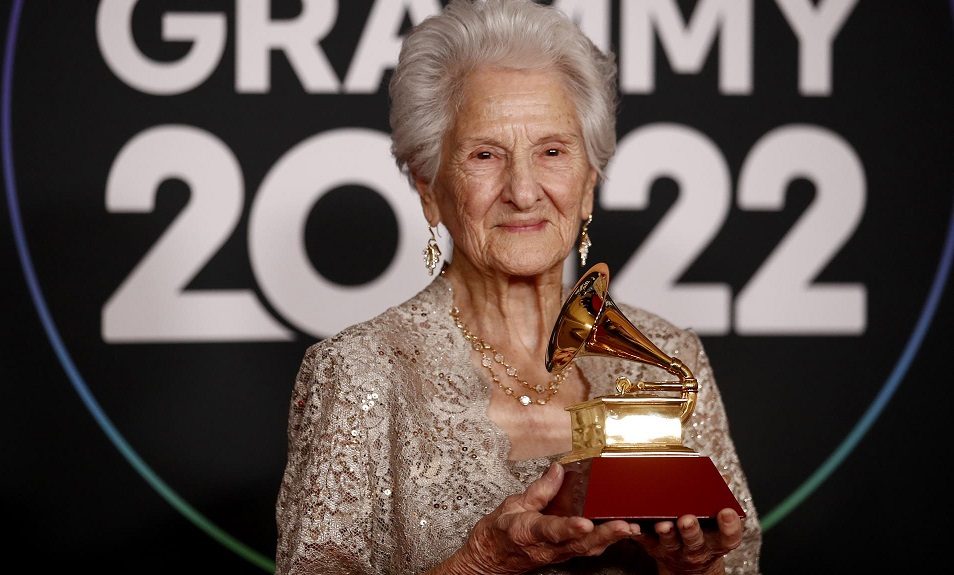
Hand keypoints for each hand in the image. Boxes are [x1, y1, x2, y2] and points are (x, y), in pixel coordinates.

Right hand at [433, 462, 637, 574]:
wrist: (488, 560)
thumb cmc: (498, 533)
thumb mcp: (511, 505)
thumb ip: (538, 489)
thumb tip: (558, 470)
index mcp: (528, 532)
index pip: (550, 530)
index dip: (568, 527)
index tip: (584, 523)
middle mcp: (545, 548)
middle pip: (578, 544)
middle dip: (604, 535)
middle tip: (625, 526)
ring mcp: (556, 555)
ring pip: (586, 550)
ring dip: (609, 540)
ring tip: (631, 528)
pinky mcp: (563, 556)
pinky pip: (586, 551)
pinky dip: (605, 543)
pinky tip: (621, 533)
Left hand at [632, 508, 742, 574]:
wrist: (687, 563)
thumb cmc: (703, 532)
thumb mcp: (716, 522)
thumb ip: (718, 499)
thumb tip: (723, 477)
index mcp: (716, 539)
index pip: (729, 536)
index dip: (729, 525)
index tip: (727, 512)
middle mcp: (697, 547)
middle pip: (695, 540)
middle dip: (690, 530)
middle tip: (687, 519)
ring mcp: (674, 549)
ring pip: (670, 542)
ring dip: (665, 532)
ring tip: (662, 524)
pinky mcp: (653, 547)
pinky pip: (644, 539)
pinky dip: (637, 531)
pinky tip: (631, 524)